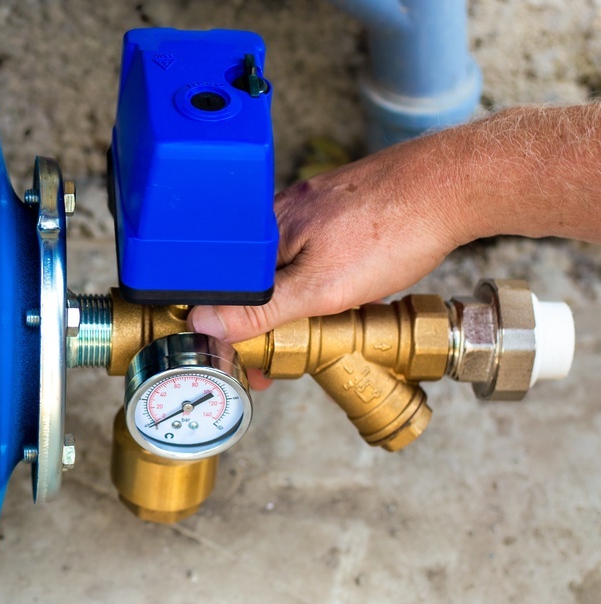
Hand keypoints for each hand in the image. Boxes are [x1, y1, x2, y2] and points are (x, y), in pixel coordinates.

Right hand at [189, 134, 472, 343]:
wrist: (456, 186)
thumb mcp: (321, 288)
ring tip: (326, 324)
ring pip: (289, 264)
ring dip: (299, 299)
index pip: (224, 286)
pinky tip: (353, 288)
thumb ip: (261, 309)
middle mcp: (283, 212)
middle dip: (267, 319)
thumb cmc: (393, 230)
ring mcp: (316, 206)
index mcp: (266, 231)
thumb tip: (205, 322)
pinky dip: (326, 277)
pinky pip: (319, 250)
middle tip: (289, 352)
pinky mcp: (345, 205)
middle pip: (255, 276)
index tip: (246, 360)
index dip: (229, 329)